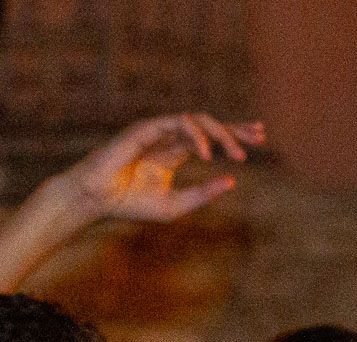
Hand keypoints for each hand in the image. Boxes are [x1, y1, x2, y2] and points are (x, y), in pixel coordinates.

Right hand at [50, 112, 262, 223]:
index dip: (233, 135)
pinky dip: (195, 136)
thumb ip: (203, 194)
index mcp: (174, 152)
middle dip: (235, 128)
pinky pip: (176, 124)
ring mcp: (156, 130)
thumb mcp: (175, 205)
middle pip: (208, 124)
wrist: (96, 200)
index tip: (259, 139)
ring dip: (220, 134)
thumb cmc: (130, 204)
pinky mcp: (145, 128)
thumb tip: (232, 181)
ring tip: (237, 154)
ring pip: (196, 120)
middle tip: (259, 137)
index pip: (209, 137)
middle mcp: (167, 137)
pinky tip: (207, 154)